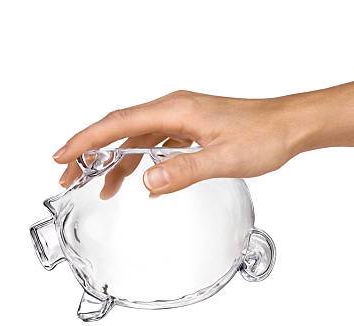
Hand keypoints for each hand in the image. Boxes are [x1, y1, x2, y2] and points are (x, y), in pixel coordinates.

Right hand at [52, 91, 304, 195]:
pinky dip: (143, 161)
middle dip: (92, 152)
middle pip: (121, 130)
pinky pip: (157, 144)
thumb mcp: (223, 159)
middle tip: (69, 175)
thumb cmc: (264, 136)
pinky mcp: (192, 130)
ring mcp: (183, 119)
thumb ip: (184, 171)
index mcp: (176, 111)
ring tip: (101, 187)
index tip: (63, 155)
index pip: (119, 124)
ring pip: (138, 139)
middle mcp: (174, 110)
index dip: (86, 140)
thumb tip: (147, 181)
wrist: (290, 126)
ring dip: (117, 161)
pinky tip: (140, 180)